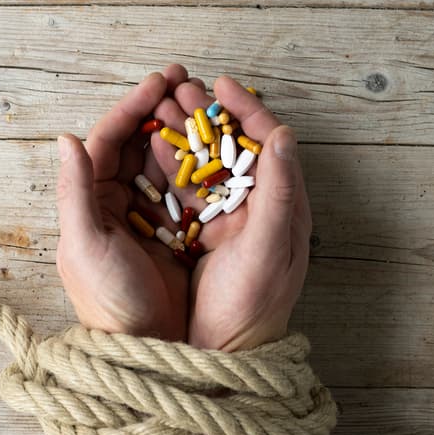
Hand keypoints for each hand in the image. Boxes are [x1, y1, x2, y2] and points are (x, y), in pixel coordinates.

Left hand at [56, 65, 191, 339]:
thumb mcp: (84, 245)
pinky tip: (219, 148)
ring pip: (162, 163)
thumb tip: (66, 138)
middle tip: (188, 80)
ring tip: (205, 104)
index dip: (132, 107)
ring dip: (180, 132)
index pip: (107, 141)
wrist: (143, 350)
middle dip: (159, 110)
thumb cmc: (108, 300)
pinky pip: (186, 191)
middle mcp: (114, 205)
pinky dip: (198, 167)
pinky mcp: (173, 235)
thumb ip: (75, 192)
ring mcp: (145, 219)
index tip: (160, 81)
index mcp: (89, 203)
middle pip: (136, 145)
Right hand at [150, 76, 310, 349]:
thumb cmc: (254, 304)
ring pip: (207, 165)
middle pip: (234, 147)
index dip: (247, 110)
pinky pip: (187, 191)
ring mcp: (230, 221)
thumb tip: (283, 134)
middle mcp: (259, 207)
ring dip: (185, 134)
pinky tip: (150, 148)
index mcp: (283, 205)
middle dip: (208, 114)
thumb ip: (280, 191)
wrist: (225, 351)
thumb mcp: (270, 248)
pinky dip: (170, 166)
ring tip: (161, 106)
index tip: (221, 84)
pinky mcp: (205, 235)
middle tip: (181, 87)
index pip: (269, 143)